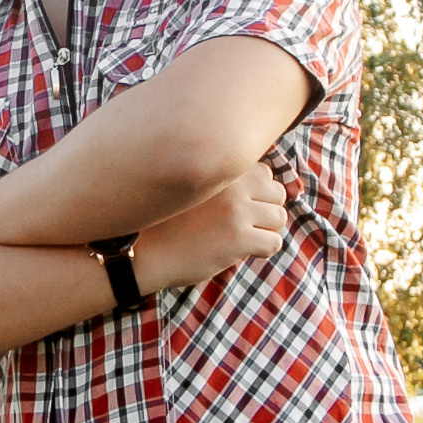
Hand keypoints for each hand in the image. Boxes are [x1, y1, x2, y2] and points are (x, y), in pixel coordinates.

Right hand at [133, 163, 289, 295]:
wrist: (143, 252)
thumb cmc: (167, 222)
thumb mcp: (192, 187)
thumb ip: (221, 182)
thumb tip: (262, 184)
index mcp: (221, 169)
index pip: (265, 173)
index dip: (257, 192)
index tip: (241, 207)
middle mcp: (232, 184)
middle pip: (278, 193)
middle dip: (266, 210)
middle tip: (246, 225)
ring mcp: (236, 211)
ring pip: (279, 218)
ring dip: (266, 230)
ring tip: (244, 238)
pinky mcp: (239, 238)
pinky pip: (274, 243)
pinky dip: (264, 250)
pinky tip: (245, 252)